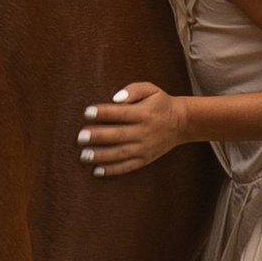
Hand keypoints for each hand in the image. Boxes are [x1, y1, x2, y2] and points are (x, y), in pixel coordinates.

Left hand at [78, 83, 194, 175]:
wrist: (181, 123)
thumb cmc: (160, 103)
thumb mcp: (151, 89)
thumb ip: (134, 89)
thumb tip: (116, 97)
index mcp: (144, 113)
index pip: (121, 113)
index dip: (104, 113)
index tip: (87, 112)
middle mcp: (144, 132)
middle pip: (118, 135)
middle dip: (98, 136)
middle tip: (80, 137)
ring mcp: (145, 148)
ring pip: (121, 153)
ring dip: (101, 155)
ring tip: (84, 156)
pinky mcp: (145, 159)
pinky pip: (127, 166)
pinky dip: (112, 170)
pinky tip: (96, 171)